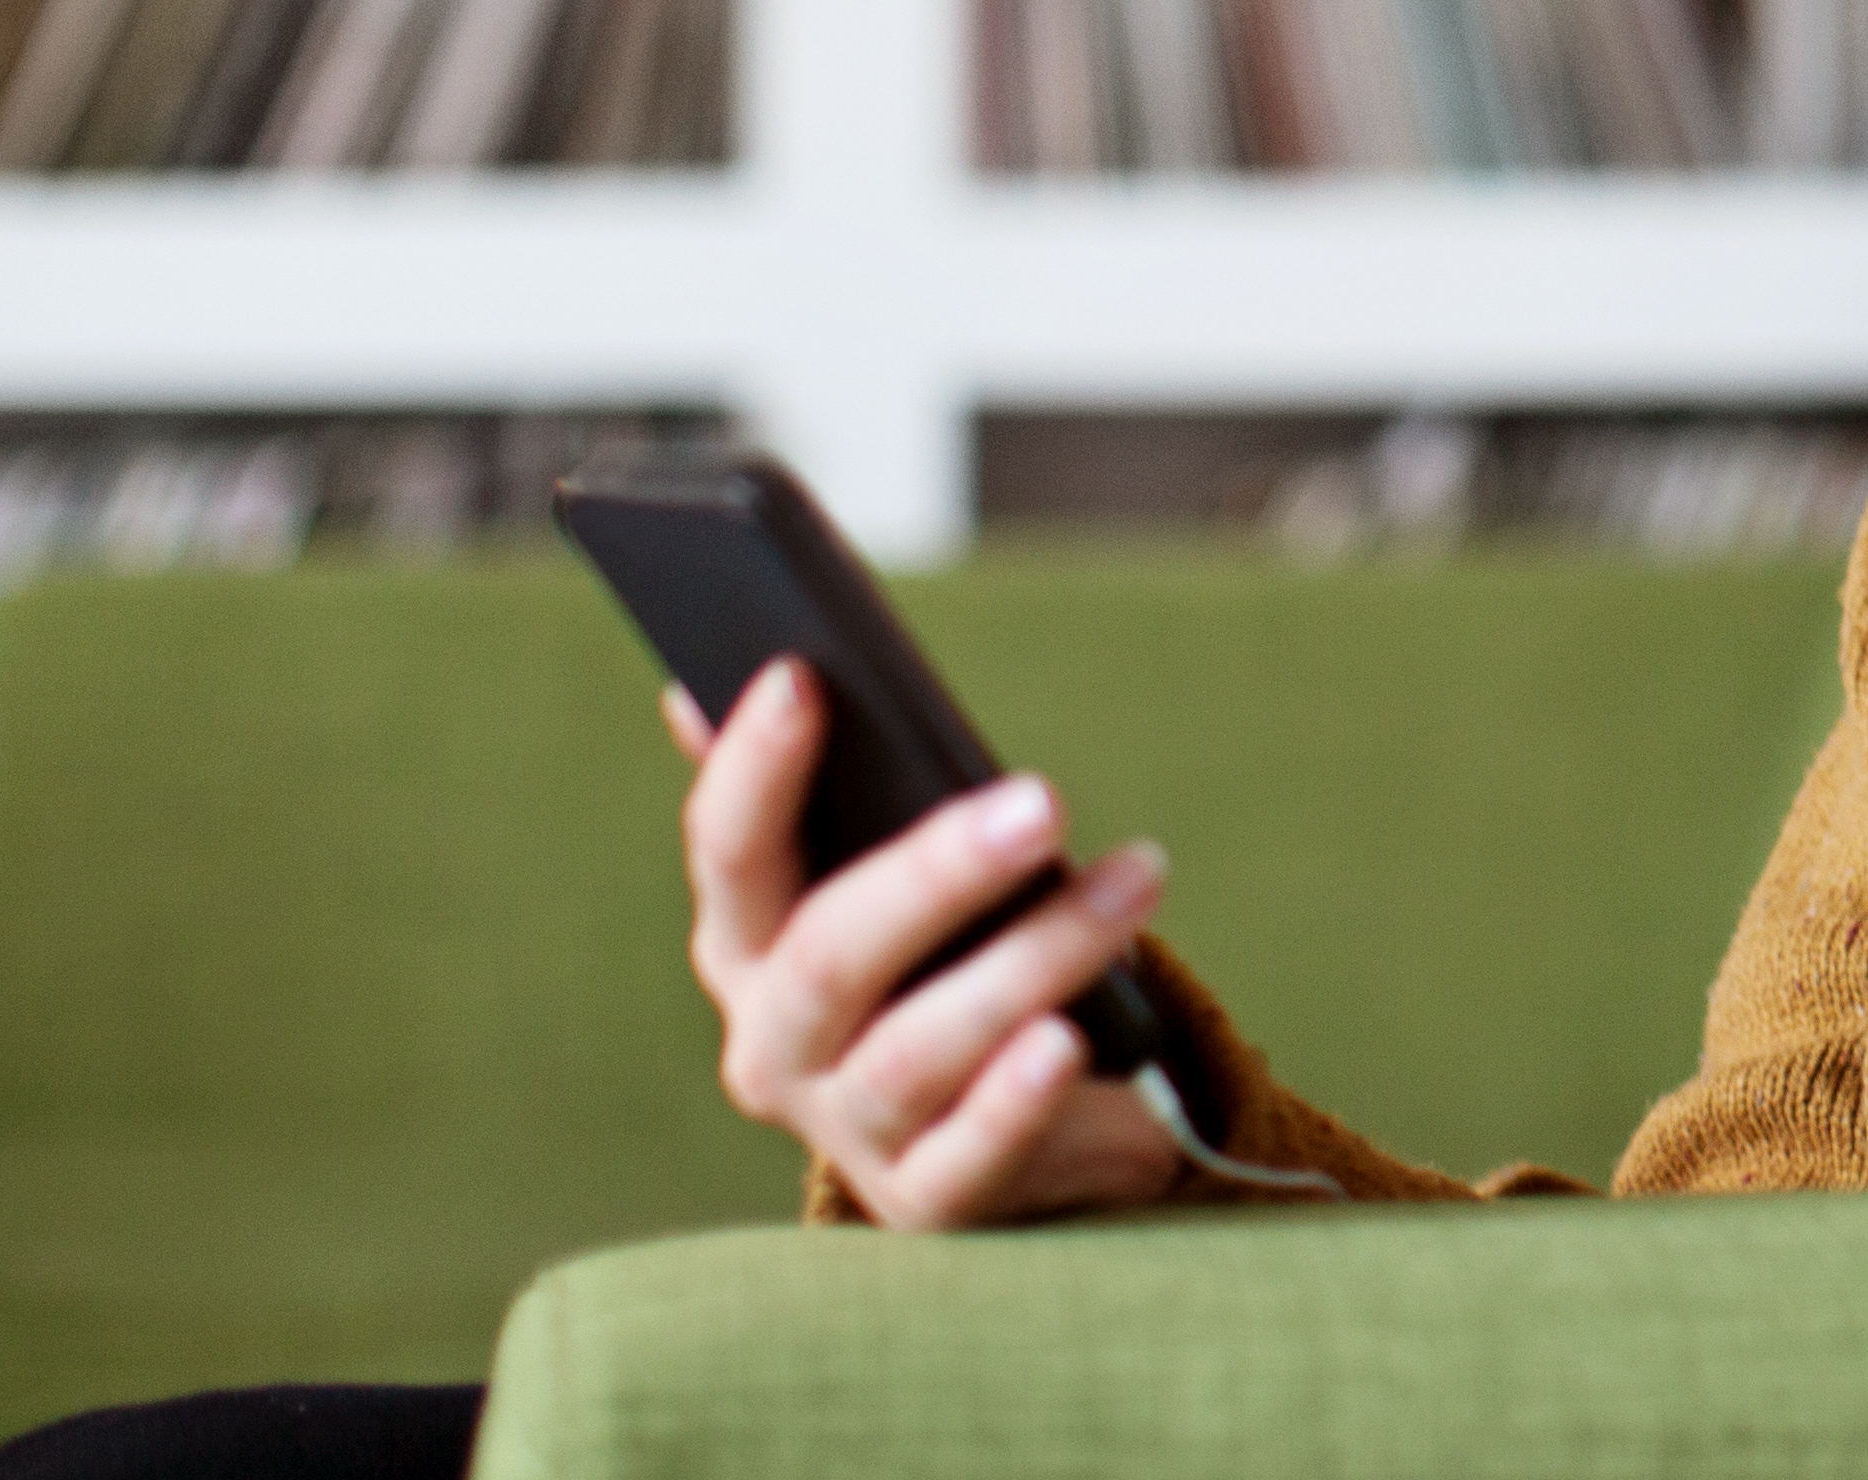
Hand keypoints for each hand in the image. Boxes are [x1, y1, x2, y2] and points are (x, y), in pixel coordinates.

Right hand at [668, 658, 1185, 1228]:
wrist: (1028, 1119)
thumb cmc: (954, 960)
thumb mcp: (903, 871)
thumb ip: (844, 787)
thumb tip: (756, 666)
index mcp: (748, 944)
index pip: (730, 852)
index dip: (756, 769)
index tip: (803, 678)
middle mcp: (775, 1043)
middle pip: (831, 953)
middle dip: (938, 871)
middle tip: (1045, 800)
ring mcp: (848, 1130)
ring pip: (919, 1047)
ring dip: (1035, 956)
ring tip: (1137, 880)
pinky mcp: (930, 1201)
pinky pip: (970, 1153)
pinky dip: (1016, 1097)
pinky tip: (1070, 1040)